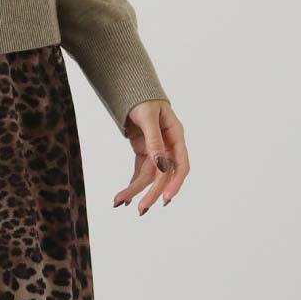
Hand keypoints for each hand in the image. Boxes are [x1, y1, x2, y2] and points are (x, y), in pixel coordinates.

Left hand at [113, 99, 187, 215]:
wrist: (132, 90)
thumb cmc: (143, 98)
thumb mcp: (147, 116)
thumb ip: (154, 139)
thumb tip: (160, 164)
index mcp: (176, 136)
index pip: (181, 165)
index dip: (175, 183)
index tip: (165, 199)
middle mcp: (169, 146)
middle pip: (164, 176)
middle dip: (152, 193)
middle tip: (141, 210)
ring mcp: (156, 151)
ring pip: (149, 177)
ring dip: (135, 190)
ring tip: (119, 202)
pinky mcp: (144, 152)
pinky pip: (140, 172)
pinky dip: (132, 183)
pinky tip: (123, 197)